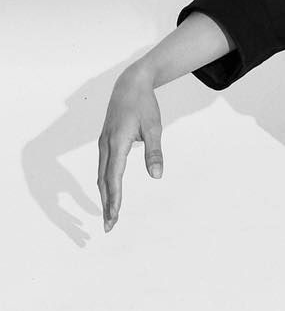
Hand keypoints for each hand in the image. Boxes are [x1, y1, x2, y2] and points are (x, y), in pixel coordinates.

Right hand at [97, 67, 163, 232]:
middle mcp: (106, 145)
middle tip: (110, 226)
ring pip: (101, 175)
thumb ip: (154, 151)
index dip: (115, 197)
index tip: (115, 215)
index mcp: (117, 142)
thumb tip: (157, 176)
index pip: (114, 176)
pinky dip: (105, 184)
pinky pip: (103, 168)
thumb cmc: (144, 104)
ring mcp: (103, 144)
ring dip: (105, 196)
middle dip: (107, 204)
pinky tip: (109, 194)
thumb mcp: (154, 126)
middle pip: (104, 180)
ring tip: (109, 215)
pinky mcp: (105, 142)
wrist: (130, 84)